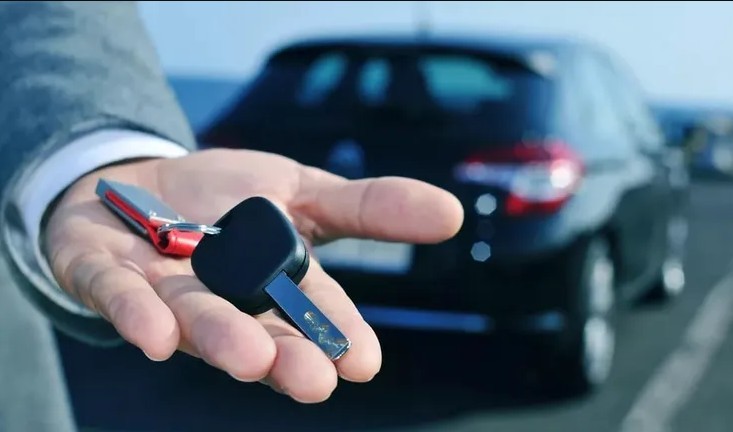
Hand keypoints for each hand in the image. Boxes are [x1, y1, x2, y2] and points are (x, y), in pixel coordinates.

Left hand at [44, 148, 462, 402]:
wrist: (137, 180)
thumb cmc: (224, 198)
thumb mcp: (301, 189)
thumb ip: (368, 207)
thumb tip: (450, 213)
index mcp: (274, 283)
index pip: (314, 312)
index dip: (338, 336)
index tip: (362, 363)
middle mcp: (225, 300)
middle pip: (259, 331)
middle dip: (285, 356)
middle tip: (313, 380)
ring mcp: (165, 290)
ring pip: (196, 321)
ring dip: (222, 340)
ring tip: (252, 359)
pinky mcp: (106, 273)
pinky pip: (120, 298)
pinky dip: (138, 316)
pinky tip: (157, 337)